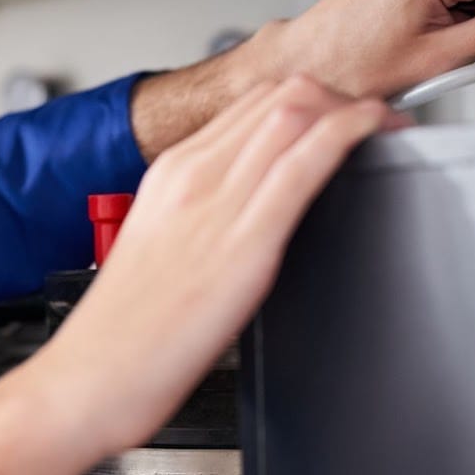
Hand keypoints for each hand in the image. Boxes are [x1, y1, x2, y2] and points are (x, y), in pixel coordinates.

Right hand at [46, 75, 402, 452]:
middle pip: (278, 95)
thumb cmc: (120, 335)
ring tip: (385, 127)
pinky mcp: (244, 243)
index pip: (250, 103)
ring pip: (295, 112)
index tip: (338, 117)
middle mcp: (192, 176)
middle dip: (338, 96)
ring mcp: (217, 203)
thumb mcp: (158, 253)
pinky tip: (377, 135)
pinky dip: (352, 133)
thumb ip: (197, 223)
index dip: (308, 99)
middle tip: (371, 123)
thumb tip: (239, 220)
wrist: (89, 379)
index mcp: (170, 175)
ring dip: (353, 107)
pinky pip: (306, 163)